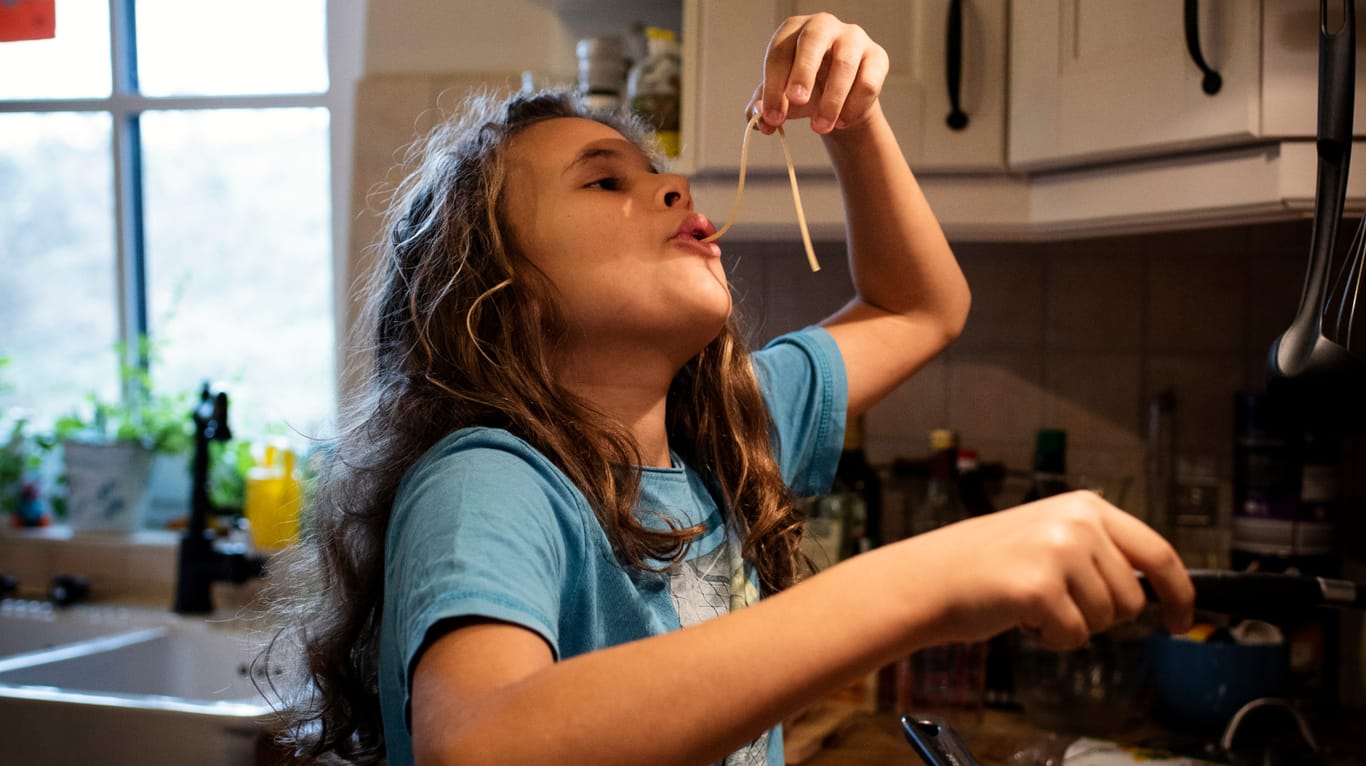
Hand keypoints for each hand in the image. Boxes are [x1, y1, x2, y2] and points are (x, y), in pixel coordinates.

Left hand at [753, 13, 889, 135]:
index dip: (774, 87)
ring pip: (844, 64)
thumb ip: (764, 109)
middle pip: (812, 41)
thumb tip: (760, 120)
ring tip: (820, 127)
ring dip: (830, 100)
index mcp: (792, 31)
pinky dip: (853, 106)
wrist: (843, 101)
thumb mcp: (781, 99)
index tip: (772, 117)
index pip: (779, 54)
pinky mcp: (877, 57)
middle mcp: (823, 26)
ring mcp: (853, 38)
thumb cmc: (807, 92)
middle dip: (802, 72)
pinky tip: (842, 122)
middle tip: (797, 102)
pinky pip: (867, 81)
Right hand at [897, 490, 1193, 650]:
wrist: (931, 576)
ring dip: (1072, 624)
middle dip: (1100, 613)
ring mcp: (1059, 553)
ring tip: (1032, 603)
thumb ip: (1101, 549)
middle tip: (1056, 601)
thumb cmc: (989, 563)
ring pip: (1106, 620)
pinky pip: (1075, 637)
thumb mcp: (1052, 536)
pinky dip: (1051, 638)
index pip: (1158, 552)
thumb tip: (1158, 587)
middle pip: (1131, 597)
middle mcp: (1078, 523)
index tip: (1181, 621)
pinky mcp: (1039, 588)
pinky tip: (1021, 616)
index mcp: (1086, 506)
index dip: (1179, 593)